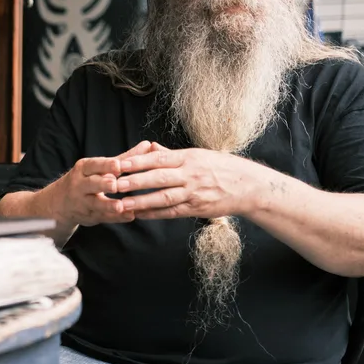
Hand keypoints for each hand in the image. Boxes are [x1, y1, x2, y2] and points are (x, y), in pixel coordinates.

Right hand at [43, 141, 160, 227]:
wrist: (59, 204)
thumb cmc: (85, 180)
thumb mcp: (99, 167)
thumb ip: (124, 158)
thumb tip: (147, 145)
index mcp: (83, 169)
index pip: (94, 165)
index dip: (106, 165)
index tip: (118, 165)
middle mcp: (80, 185)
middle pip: (91, 184)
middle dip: (103, 184)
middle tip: (115, 184)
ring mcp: (82, 202)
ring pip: (96, 204)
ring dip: (109, 205)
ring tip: (122, 206)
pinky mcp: (88, 217)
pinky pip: (103, 217)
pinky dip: (116, 218)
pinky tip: (129, 216)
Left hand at [113, 147, 262, 219]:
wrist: (249, 186)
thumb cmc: (222, 167)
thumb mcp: (199, 154)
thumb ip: (172, 154)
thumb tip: (150, 149)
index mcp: (189, 158)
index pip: (158, 159)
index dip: (137, 161)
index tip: (119, 163)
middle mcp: (190, 174)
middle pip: (158, 178)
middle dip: (134, 181)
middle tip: (114, 184)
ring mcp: (194, 193)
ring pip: (164, 197)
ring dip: (141, 201)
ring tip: (122, 204)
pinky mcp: (197, 208)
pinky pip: (172, 212)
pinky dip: (155, 214)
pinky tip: (140, 214)